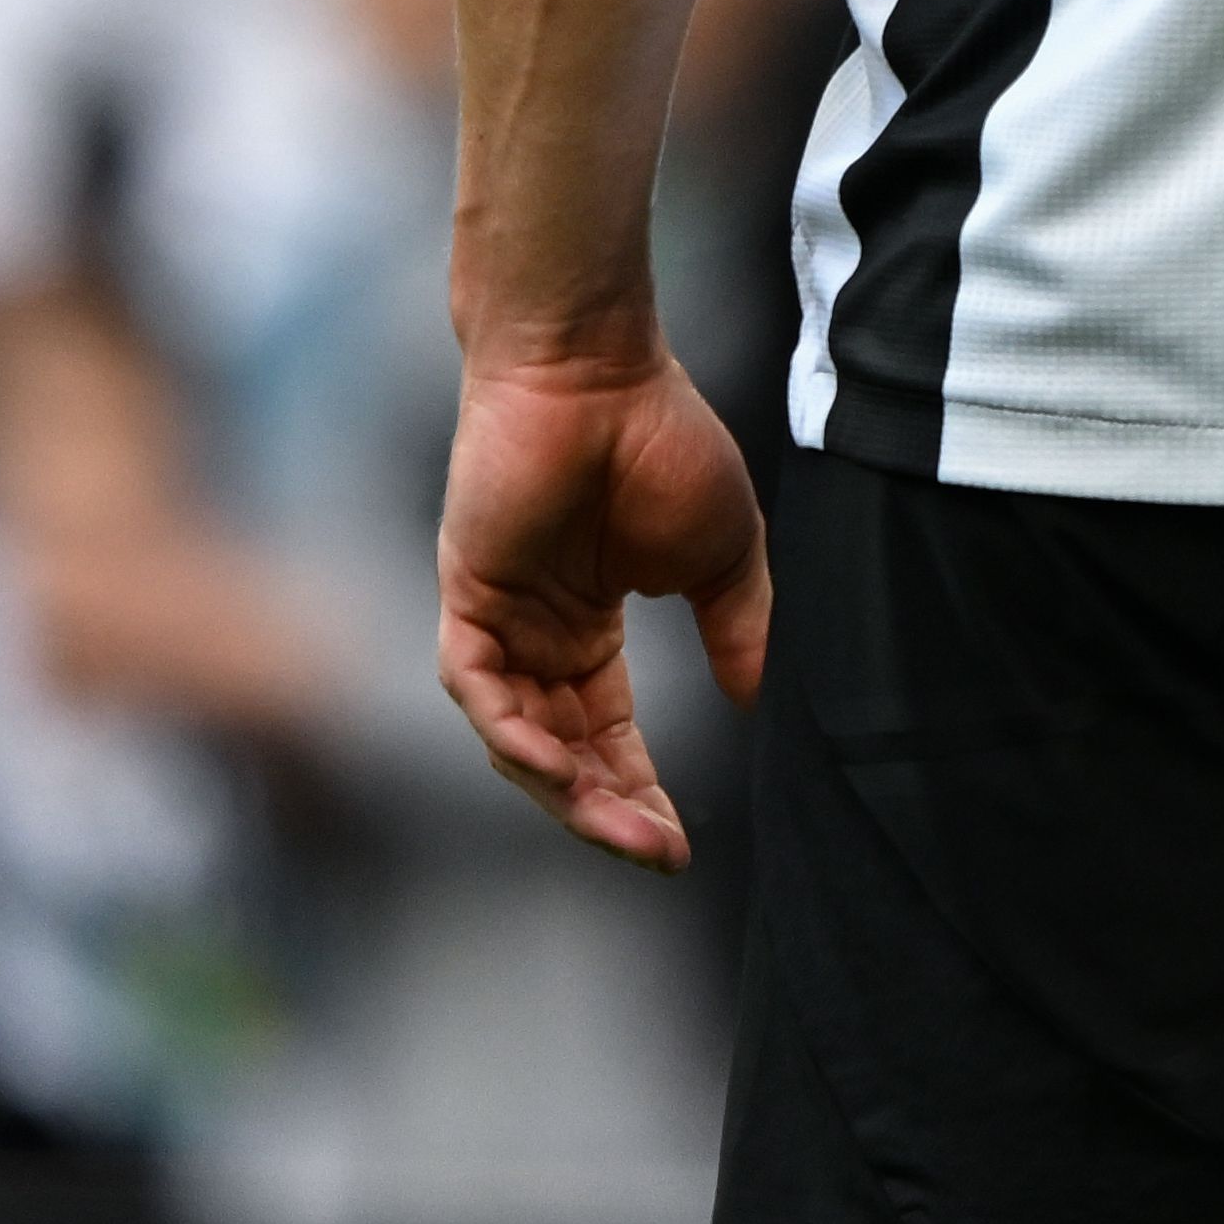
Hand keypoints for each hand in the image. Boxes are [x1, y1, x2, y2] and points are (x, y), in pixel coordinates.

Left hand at [436, 348, 770, 870]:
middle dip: (609, 809)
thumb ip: (736, 628)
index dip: (641, 790)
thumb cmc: (662, 441)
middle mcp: (537, 638)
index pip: (609, 735)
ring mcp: (497, 623)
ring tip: (626, 826)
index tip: (680, 844)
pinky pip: (480, 692)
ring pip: (519, 738)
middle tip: (657, 852)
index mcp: (589, 629)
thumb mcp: (722, 553)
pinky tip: (559, 767)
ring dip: (568, 789)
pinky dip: (515, 735)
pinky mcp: (468, 601)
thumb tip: (755, 701)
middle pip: (565, 753)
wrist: (598, 372)